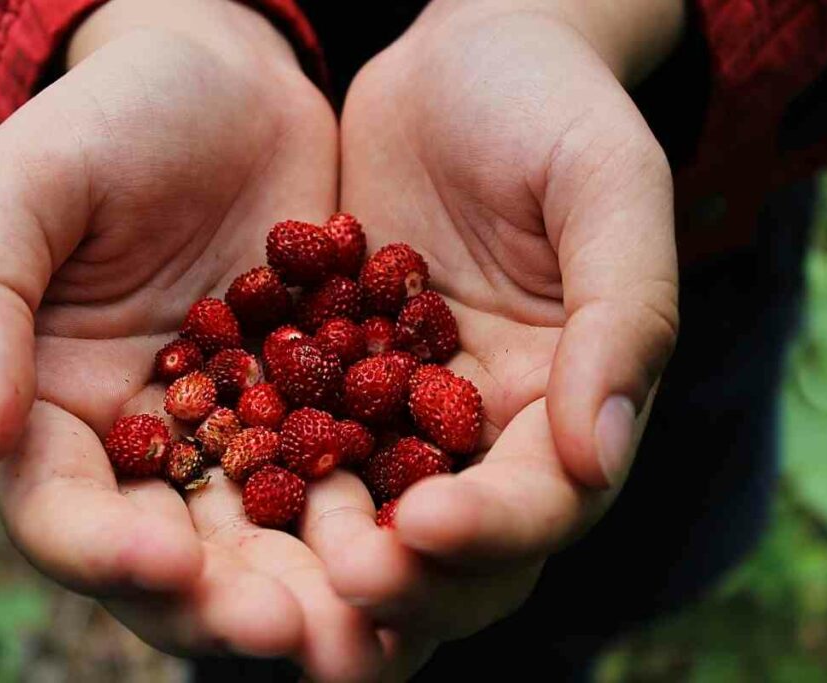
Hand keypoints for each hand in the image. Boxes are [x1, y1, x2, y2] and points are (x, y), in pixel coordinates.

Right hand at [0, 1, 383, 677]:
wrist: (223, 85)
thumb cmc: (109, 122)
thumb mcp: (29, 186)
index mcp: (62, 416)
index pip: (69, 515)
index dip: (109, 553)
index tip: (166, 563)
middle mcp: (155, 449)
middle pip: (185, 559)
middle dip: (239, 606)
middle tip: (306, 638)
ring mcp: (244, 435)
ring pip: (278, 539)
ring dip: (325, 590)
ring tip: (379, 630)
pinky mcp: (323, 408)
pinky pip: (354, 475)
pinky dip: (386, 515)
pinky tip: (430, 539)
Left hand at [298, 2, 679, 674]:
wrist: (459, 64)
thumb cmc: (550, 108)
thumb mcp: (606, 187)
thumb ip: (623, 314)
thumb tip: (598, 456)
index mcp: (566, 402)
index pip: (543, 501)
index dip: (493, 528)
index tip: (424, 526)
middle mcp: (484, 430)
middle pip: (453, 545)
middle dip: (401, 580)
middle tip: (339, 588)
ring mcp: (400, 412)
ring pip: (363, 516)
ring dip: (315, 557)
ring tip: (256, 573)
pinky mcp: (331, 379)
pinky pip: (292, 442)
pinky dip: (257, 474)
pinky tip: (204, 483)